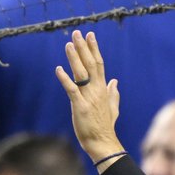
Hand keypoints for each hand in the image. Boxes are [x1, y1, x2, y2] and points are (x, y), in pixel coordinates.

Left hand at [56, 30, 124, 164]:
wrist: (102, 142)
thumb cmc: (105, 126)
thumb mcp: (113, 107)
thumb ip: (114, 93)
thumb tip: (115, 81)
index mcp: (103, 89)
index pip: (99, 64)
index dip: (94, 49)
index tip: (90, 35)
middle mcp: (96, 90)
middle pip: (90, 64)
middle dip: (83, 48)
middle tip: (77, 33)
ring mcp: (88, 97)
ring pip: (81, 73)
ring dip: (75, 58)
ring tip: (68, 44)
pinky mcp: (80, 107)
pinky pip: (71, 90)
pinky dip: (65, 79)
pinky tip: (58, 69)